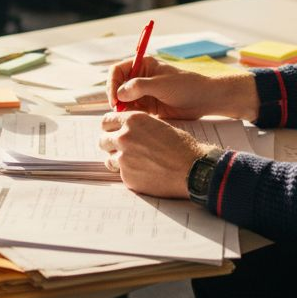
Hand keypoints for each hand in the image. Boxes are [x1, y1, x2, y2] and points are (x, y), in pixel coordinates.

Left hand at [98, 111, 212, 197]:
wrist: (192, 169)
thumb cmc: (182, 146)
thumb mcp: (159, 126)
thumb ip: (139, 127)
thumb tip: (129, 130)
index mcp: (133, 121)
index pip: (107, 121)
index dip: (110, 127)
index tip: (113, 131)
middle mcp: (124, 137)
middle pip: (103, 139)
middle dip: (111, 144)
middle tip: (122, 148)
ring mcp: (123, 158)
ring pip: (109, 158)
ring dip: (118, 159)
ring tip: (135, 162)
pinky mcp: (127, 177)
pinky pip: (121, 174)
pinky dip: (129, 173)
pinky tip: (144, 173)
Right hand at [108, 55, 257, 120]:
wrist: (205, 99)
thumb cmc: (186, 86)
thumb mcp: (161, 84)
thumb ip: (139, 87)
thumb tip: (119, 93)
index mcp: (143, 65)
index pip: (117, 71)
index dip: (112, 84)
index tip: (115, 98)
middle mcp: (141, 78)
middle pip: (118, 87)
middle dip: (116, 99)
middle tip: (119, 111)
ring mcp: (144, 93)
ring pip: (124, 101)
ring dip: (123, 109)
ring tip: (129, 118)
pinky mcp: (149, 107)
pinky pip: (134, 111)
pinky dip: (131, 116)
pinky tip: (136, 121)